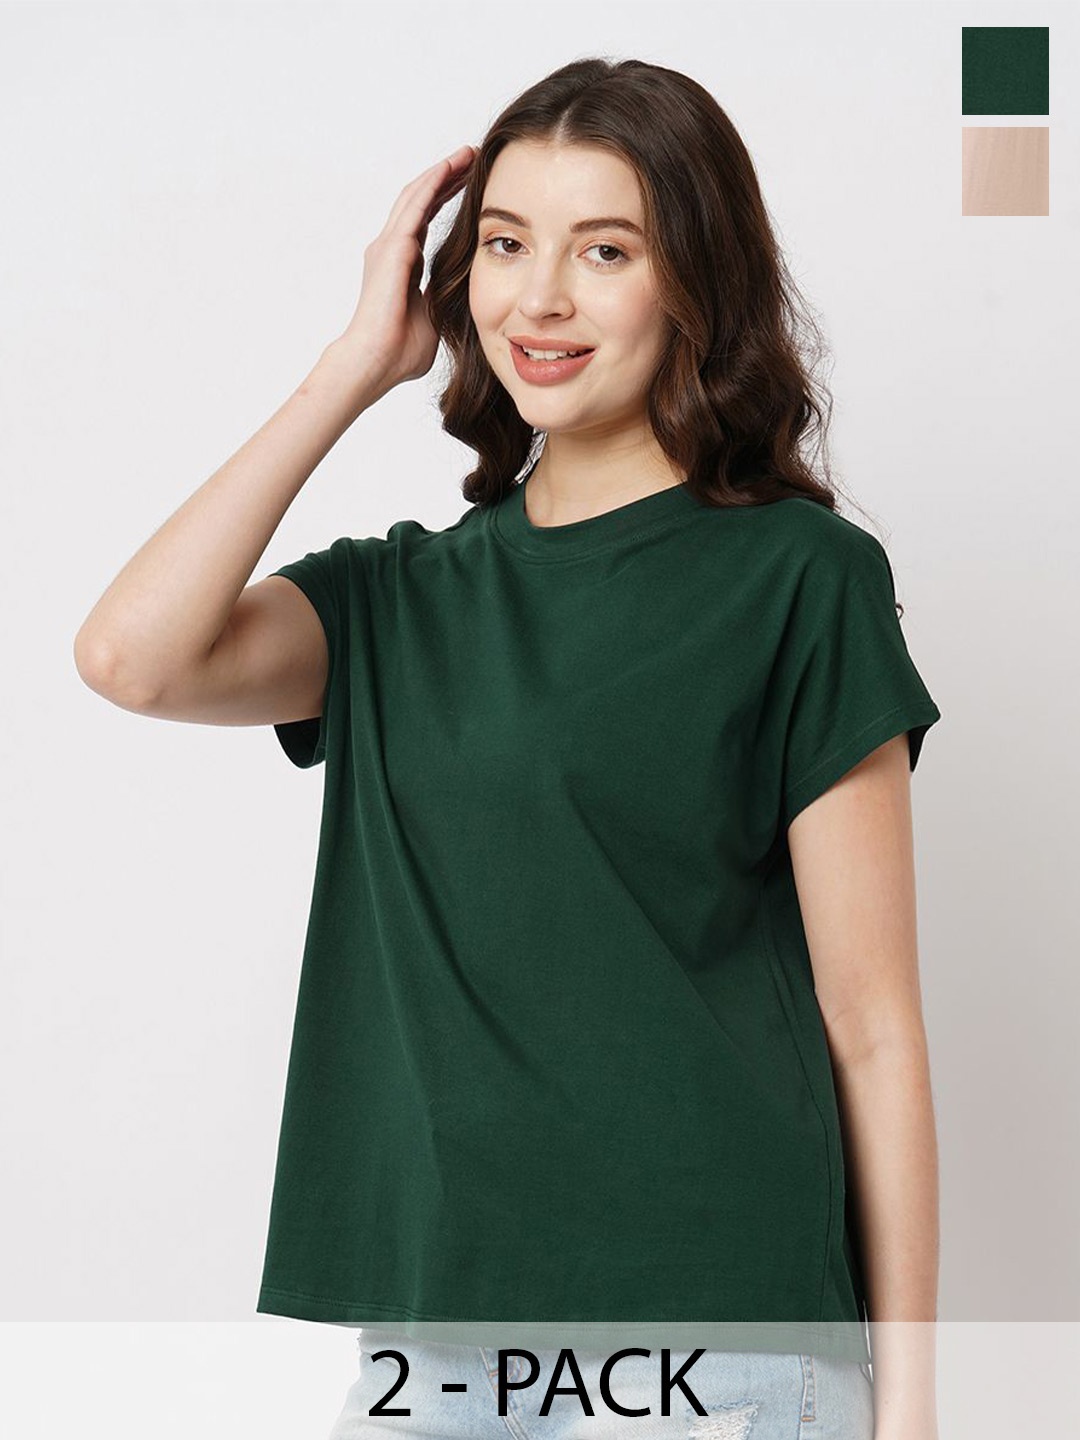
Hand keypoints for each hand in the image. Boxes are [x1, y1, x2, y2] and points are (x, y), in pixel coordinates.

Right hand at [334, 143, 476, 391]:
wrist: (375, 361)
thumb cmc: (399, 351)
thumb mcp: (433, 318)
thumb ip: (442, 299)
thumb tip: (461, 297)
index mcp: (402, 264)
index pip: (425, 220)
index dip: (446, 198)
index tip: (470, 183)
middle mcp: (391, 249)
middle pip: (421, 200)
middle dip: (446, 177)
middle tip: (472, 157)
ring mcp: (389, 246)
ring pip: (417, 196)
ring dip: (442, 172)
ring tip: (467, 153)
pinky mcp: (392, 248)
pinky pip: (415, 206)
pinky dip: (433, 184)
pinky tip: (451, 168)